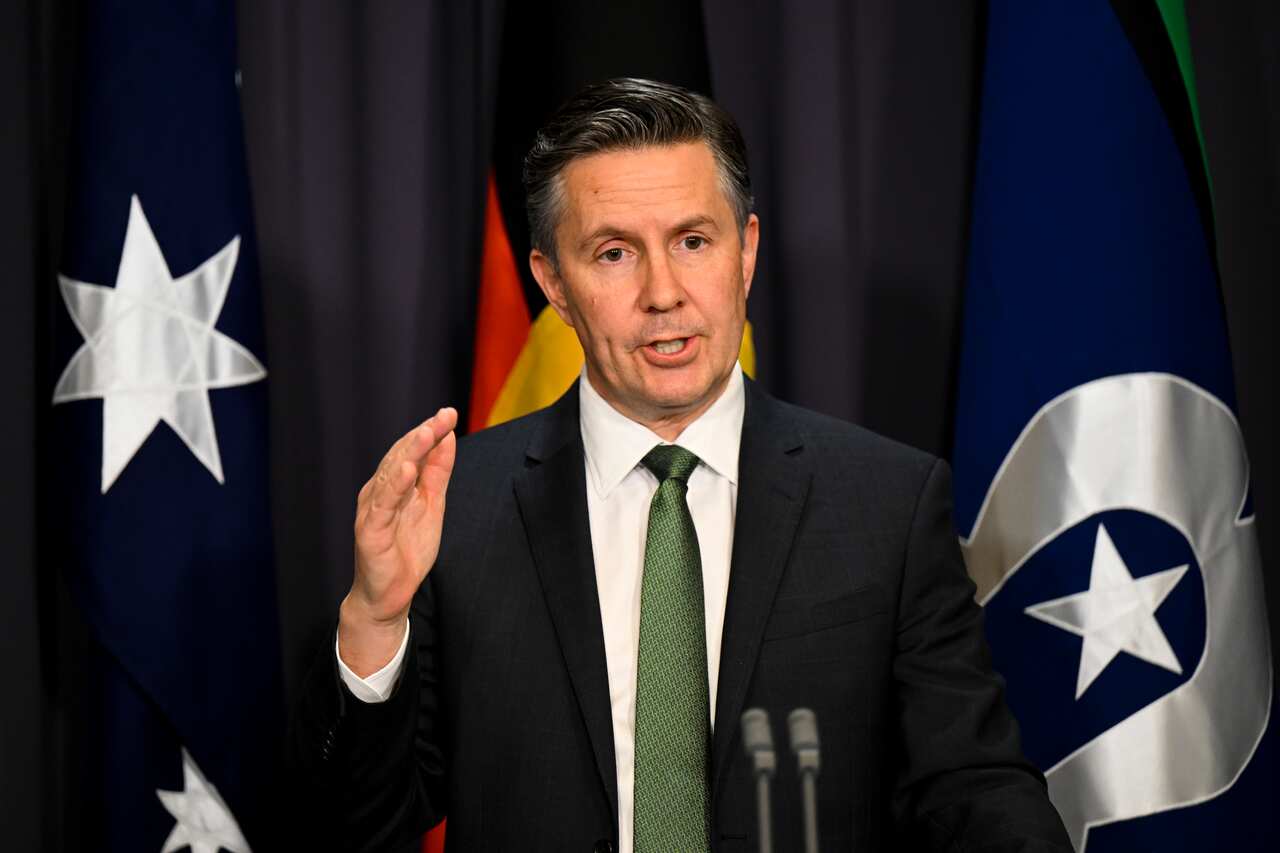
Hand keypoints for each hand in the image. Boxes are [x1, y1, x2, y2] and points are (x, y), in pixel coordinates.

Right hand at [339, 407, 457, 675]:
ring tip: (427, 433)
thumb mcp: (432, 506)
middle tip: (443, 416)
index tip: (450, 413)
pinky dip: (394, 486)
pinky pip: (383, 505)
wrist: (390, 594)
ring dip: (409, 452)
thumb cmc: (407, 550)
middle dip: (423, 435)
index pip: (412, 451)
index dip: (430, 432)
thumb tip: (448, 438)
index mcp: (394, 485)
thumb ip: (437, 474)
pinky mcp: (370, 531)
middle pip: (401, 456)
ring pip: (391, 475)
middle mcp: (380, 492)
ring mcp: (373, 510)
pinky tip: (406, 470)